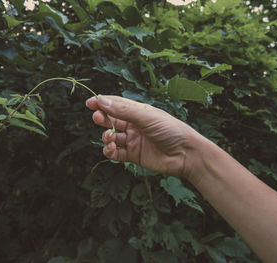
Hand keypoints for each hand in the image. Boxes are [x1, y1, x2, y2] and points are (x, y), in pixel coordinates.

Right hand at [86, 95, 205, 179]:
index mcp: (139, 112)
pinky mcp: (134, 156)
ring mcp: (134, 140)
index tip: (90, 102)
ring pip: (112, 137)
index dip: (103, 102)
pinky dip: (110, 151)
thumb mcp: (146, 117)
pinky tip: (111, 149)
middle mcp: (135, 125)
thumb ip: (123, 110)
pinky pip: (116, 153)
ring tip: (110, 137)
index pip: (117, 104)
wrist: (186, 154)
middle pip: (112, 120)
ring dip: (106, 136)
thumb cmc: (171, 130)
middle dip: (103, 119)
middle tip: (98, 118)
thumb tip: (101, 101)